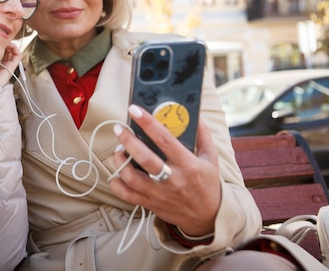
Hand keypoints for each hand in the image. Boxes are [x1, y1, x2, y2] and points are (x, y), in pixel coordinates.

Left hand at [109, 104, 220, 236]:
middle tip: (119, 128)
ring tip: (119, 149)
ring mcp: (159, 193)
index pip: (165, 140)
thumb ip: (203, 136)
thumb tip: (195, 116)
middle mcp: (172, 180)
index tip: (135, 110)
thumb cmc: (207, 184)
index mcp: (188, 165)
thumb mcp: (211, 158)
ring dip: (120, 160)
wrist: (207, 217)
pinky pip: (126, 195)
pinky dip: (116, 183)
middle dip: (128, 140)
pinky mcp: (150, 204)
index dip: (148, 123)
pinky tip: (116, 172)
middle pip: (144, 158)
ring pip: (131, 177)